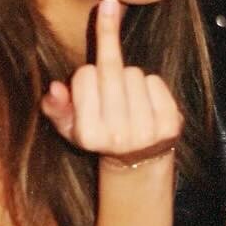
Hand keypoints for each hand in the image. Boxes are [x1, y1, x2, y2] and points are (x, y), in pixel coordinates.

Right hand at [39, 0, 182, 161]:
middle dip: (108, 68)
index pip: (85, 75)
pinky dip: (150, 84)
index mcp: (89, 135)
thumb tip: (55, 88)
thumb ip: (55, 107)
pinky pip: (155, 81)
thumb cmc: (99, 133)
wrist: (137, 157)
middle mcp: (118, 137)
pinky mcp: (170, 125)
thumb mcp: (69, 126)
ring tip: (128, 98)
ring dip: (130, 78)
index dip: (86, 75)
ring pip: (134, 73)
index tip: (90, 88)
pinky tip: (146, 103)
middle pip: (110, 70)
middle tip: (110, 77)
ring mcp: (147, 132)